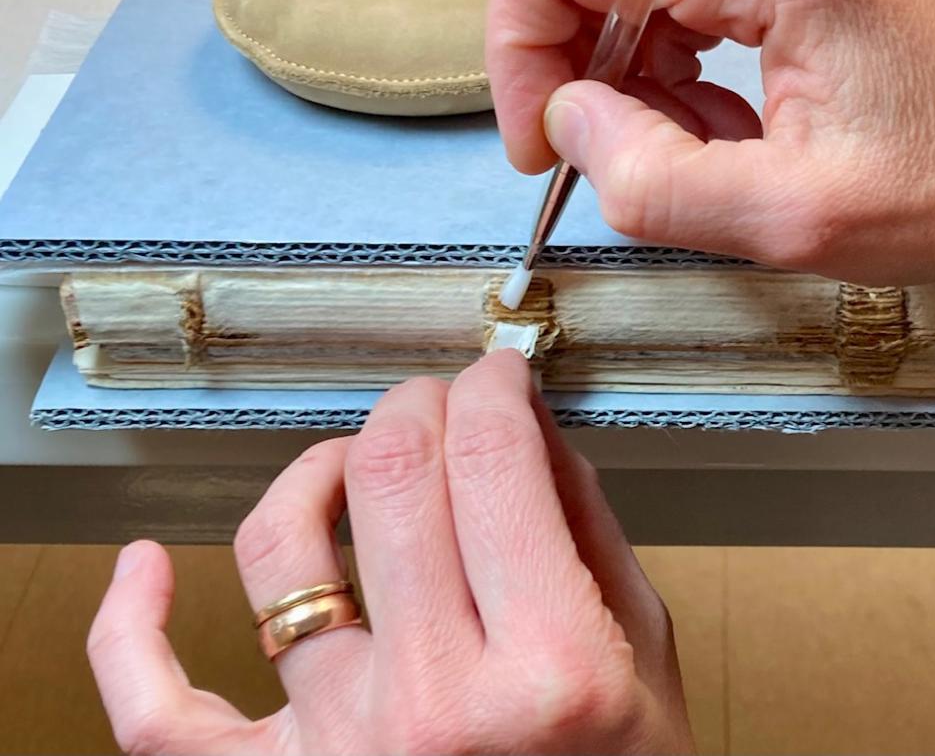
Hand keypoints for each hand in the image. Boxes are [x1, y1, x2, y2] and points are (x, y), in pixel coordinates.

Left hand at [87, 351, 693, 754]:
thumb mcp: (643, 657)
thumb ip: (588, 530)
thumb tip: (527, 428)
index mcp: (550, 670)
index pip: (493, 462)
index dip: (491, 387)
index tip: (495, 376)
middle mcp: (437, 707)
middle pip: (391, 478)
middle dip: (417, 406)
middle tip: (439, 403)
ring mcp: (343, 748)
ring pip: (279, 552)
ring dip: (314, 470)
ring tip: (346, 466)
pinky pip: (159, 714)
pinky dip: (131, 633)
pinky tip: (147, 569)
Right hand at [487, 0, 934, 286]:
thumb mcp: (786, 220)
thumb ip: (649, 182)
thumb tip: (564, 127)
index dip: (520, 56)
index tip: (544, 144)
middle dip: (580, 75)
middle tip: (625, 161)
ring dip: (633, 83)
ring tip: (703, 152)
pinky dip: (671, 69)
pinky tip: (724, 126)